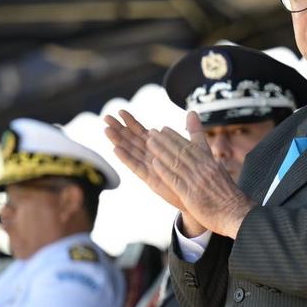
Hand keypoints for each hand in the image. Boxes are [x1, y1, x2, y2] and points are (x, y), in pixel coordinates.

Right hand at [105, 110, 205, 234]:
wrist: (200, 195)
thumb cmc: (196, 172)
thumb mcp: (195, 147)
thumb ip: (192, 130)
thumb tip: (192, 111)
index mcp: (159, 148)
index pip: (142, 132)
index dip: (131, 122)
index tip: (120, 111)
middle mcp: (151, 157)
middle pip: (132, 140)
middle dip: (119, 129)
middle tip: (106, 117)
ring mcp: (150, 168)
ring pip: (131, 151)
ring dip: (118, 141)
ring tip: (106, 130)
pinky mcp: (151, 179)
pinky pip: (136, 167)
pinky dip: (126, 158)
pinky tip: (116, 150)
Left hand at [147, 112, 255, 238]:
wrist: (238, 214)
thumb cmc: (230, 198)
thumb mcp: (222, 174)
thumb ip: (212, 163)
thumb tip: (208, 156)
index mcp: (211, 164)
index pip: (191, 146)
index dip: (176, 137)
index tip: (165, 129)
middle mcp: (204, 169)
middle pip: (181, 151)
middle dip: (165, 140)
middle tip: (152, 132)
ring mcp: (197, 182)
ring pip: (176, 162)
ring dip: (161, 150)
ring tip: (149, 142)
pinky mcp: (191, 195)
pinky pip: (175, 180)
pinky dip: (164, 170)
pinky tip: (154, 163)